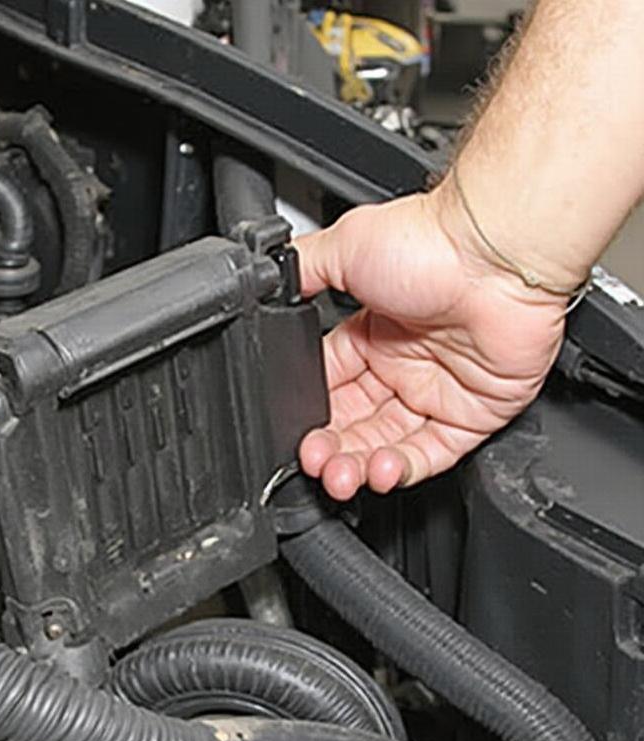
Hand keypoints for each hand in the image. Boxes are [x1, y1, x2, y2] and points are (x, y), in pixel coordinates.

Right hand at [292, 178, 567, 500]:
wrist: (494, 254)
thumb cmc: (429, 243)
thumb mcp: (343, 248)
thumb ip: (302, 271)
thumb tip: (268, 285)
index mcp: (371, 334)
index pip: (329, 389)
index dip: (309, 416)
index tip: (293, 434)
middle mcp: (403, 365)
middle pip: (354, 425)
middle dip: (329, 450)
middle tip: (312, 462)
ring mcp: (438, 391)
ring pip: (388, 445)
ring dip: (358, 466)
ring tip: (339, 475)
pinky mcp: (473, 413)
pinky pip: (433, 454)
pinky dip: (404, 469)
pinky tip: (381, 470)